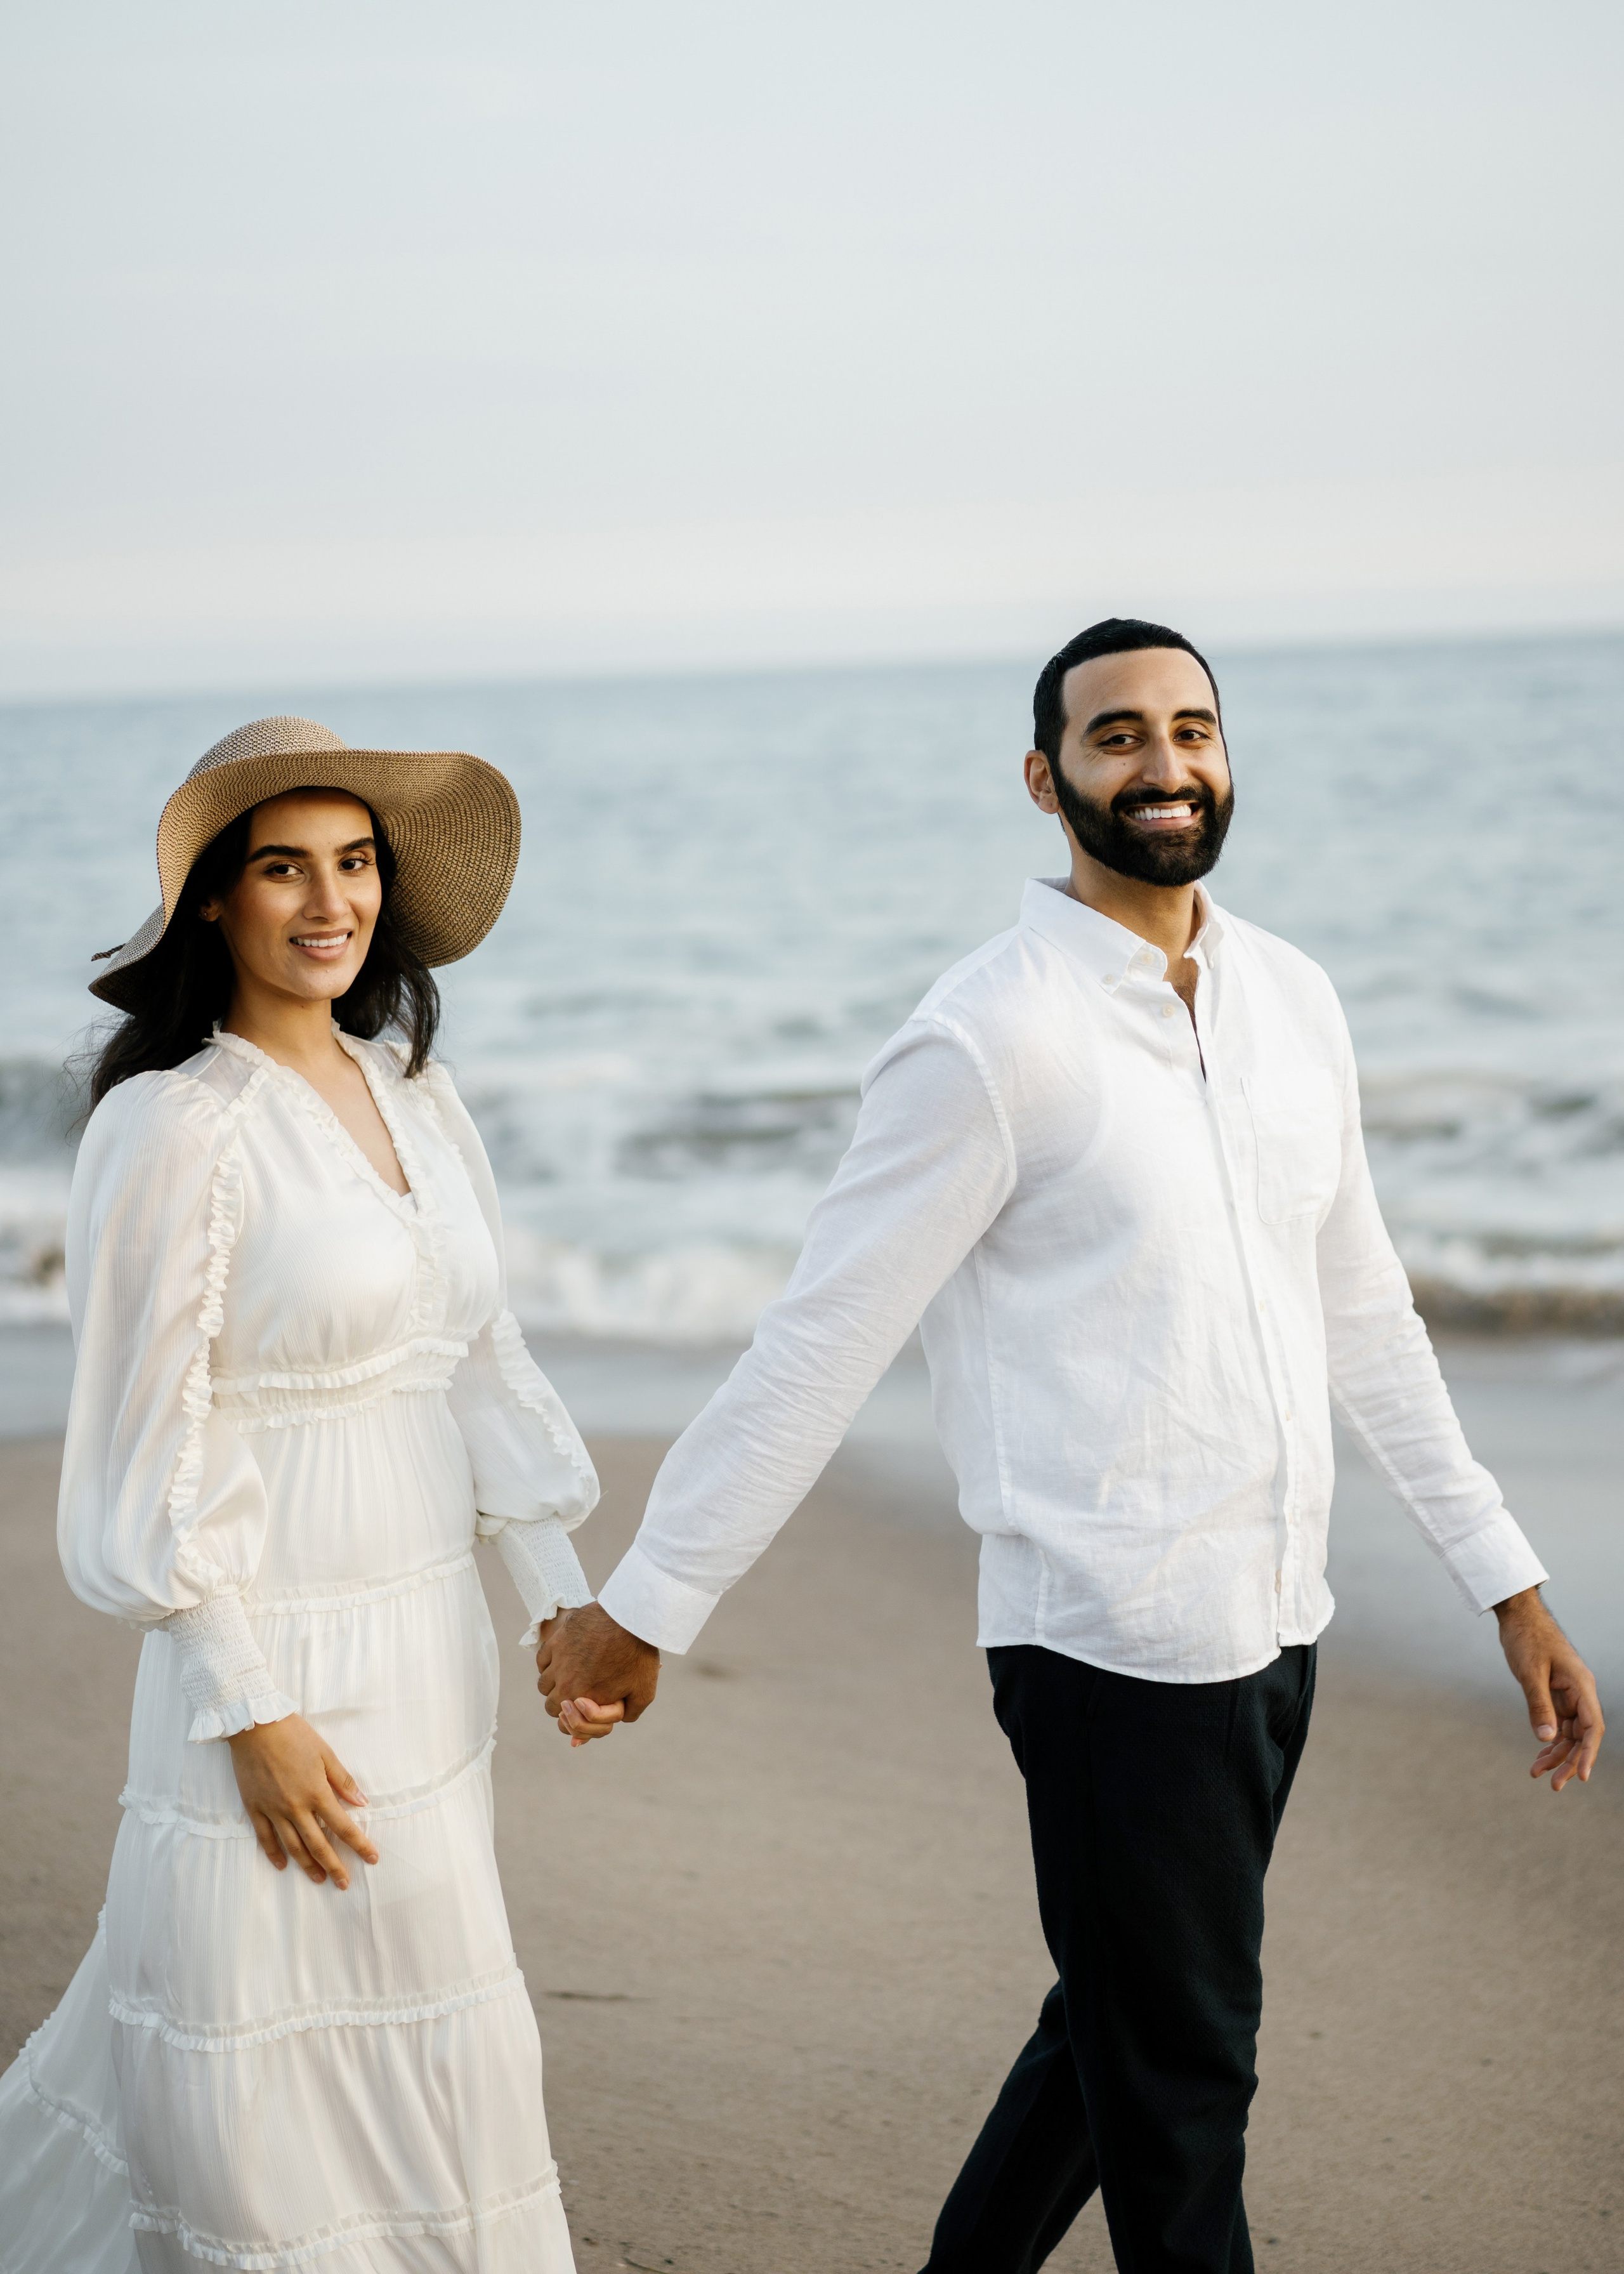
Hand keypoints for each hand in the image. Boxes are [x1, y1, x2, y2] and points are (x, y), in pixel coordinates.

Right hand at [227, 1714, 379, 1885]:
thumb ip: (343, 1780)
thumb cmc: (294, 1735)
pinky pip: (265, 1838)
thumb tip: (362, 1802)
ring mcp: (273, 1810)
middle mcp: (296, 1807)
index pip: (343, 1826)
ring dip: (307, 1865)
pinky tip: (282, 1865)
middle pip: (319, 1844)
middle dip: (334, 1866)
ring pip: (293, 1846)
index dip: (359, 1844)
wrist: (255, 1725)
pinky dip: (274, 1854)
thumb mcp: (325, 1753)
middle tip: (344, 1884)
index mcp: (317, 1793)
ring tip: (319, 1879)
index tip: (372, 1858)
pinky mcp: (254, 1808)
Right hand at [537, 1603, 658, 1740]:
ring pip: (543, 1684)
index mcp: (583, 1700)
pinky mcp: (556, 1641)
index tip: (579, 1711)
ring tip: (568, 1677)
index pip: (563, 1724)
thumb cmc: (639, 1655)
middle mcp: (565, 1683)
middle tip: (576, 1694)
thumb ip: (629, 1713)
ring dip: (553, 1685)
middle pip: (550, 1705)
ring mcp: (558, 1661)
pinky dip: (548, 1664)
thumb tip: (619, 1720)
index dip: (570, 1722)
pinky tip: (561, 1661)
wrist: (630, 1618)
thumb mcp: (644, 1692)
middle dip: (562, 1704)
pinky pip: (541, 1661)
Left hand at [1494, 1588, 1603, 1792]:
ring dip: (1556, 1754)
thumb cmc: (1526, 1637)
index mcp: (1581, 1686)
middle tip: (1554, 1787)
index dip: (1588, 1754)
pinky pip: (1557, 1723)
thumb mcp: (1530, 1673)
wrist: (1518, 1614)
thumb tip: (1548, 1740)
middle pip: (1581, 1736)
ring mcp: (1568, 1694)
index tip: (1580, 1776)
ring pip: (1569, 1733)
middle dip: (1569, 1762)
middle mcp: (1579, 1693)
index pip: (1592, 1728)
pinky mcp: (1555, 1694)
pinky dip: (1549, 1740)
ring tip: (1537, 1773)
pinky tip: (1539, 1756)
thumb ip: (1539, 1706)